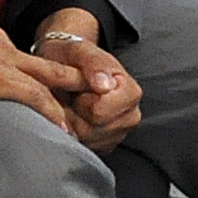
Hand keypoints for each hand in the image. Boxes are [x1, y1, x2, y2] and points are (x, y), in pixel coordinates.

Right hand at [0, 23, 84, 126]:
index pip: (25, 59)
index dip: (43, 78)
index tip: (57, 96)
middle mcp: (1, 45)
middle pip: (50, 66)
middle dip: (75, 85)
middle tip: (92, 106)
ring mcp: (2, 61)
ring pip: (51, 81)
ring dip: (71, 104)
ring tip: (85, 126)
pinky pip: (36, 97)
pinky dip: (53, 114)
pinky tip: (63, 131)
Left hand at [30, 28, 143, 147]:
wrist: (66, 65)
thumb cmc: (73, 57)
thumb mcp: (80, 50)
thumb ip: (94, 64)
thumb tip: (104, 85)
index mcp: (131, 93)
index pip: (100, 112)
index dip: (82, 99)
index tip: (79, 86)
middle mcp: (130, 117)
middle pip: (91, 130)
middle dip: (73, 112)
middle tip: (71, 95)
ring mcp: (117, 134)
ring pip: (82, 140)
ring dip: (68, 122)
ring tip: (69, 104)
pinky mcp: (102, 146)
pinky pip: (79, 147)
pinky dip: (70, 132)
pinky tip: (71, 116)